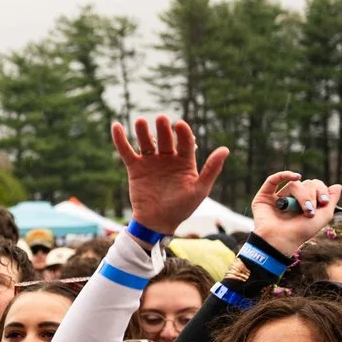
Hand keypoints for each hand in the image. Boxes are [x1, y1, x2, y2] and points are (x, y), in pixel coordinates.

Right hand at [111, 116, 229, 237]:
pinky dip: (120, 139)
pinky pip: (127, 152)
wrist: (158, 222)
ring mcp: (151, 162)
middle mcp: (168, 158)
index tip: (180, 125)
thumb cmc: (182, 208)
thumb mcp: (199, 189)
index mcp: (185, 161)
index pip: (185, 142)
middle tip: (161, 119)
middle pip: (165, 139)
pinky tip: (116, 126)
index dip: (183, 133)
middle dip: (163, 129)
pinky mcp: (135, 168)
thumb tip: (225, 149)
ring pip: (146, 142)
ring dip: (143, 131)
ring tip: (141, 121)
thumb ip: (211, 169)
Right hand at [250, 171, 341, 258]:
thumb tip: (338, 185)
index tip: (324, 203)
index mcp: (304, 202)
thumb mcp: (324, 216)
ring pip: (294, 185)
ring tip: (304, 209)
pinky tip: (296, 177)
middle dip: (312, 195)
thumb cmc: (302, 231)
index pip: (315, 186)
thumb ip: (332, 200)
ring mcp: (278, 197)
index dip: (321, 190)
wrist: (283, 240)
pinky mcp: (264, 196)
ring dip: (302, 195)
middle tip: (311, 210)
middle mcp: (291, 198)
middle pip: (306, 184)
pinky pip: (273, 179)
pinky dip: (284, 175)